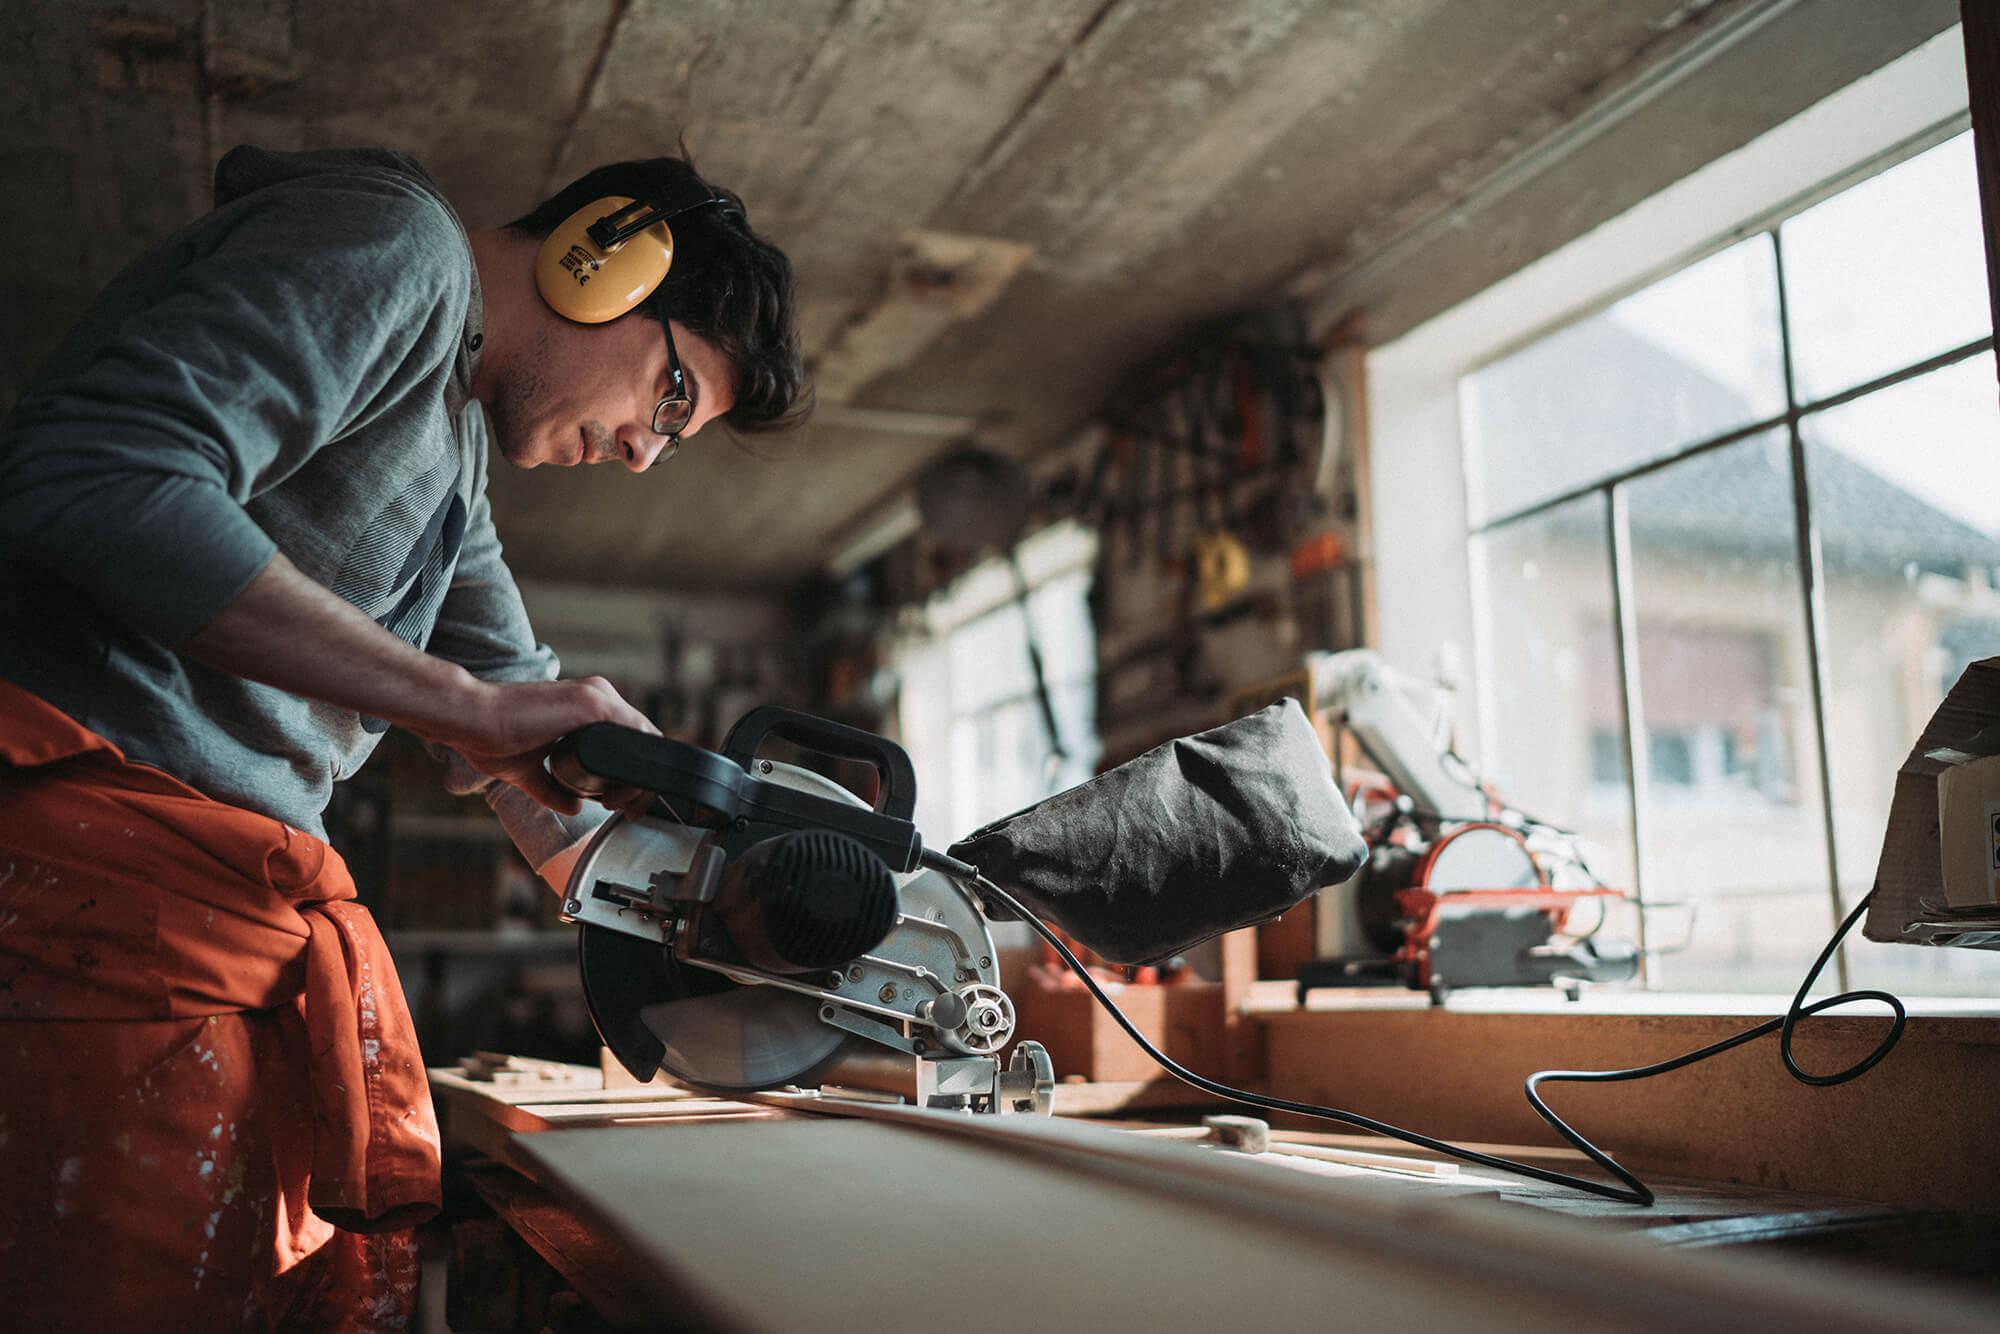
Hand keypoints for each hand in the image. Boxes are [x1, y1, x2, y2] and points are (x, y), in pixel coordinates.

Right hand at [425, 674, 659, 814]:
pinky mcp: (591, 702)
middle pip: (640, 740)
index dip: (631, 774)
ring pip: (642, 738)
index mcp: (584, 709)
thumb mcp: (527, 772)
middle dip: (640, 780)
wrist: (469, 721)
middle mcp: (595, 697)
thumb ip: (552, 788)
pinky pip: (635, 732)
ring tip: (619, 801)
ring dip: (640, 776)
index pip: (626, 740)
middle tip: (626, 807)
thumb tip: (573, 807)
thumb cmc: (489, 739)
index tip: (621, 802)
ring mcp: (596, 696)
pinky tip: (625, 786)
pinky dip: (637, 763)